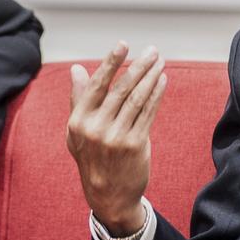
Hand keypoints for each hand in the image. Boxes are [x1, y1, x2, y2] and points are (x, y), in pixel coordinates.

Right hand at [66, 43, 166, 236]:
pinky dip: (157, 95)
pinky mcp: (135, 145)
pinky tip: (162, 82)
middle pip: (121, 89)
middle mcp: (97, 128)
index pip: (97, 86)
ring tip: (160, 62)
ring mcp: (117, 137)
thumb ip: (79, 99)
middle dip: (139, 66)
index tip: (123, 45)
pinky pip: (148, 113)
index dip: (111, 63)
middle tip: (152, 51)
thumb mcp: (77, 131)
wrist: (107, 195)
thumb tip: (77, 69)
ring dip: (151, 77)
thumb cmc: (92, 157)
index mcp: (79, 121)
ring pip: (138, 99)